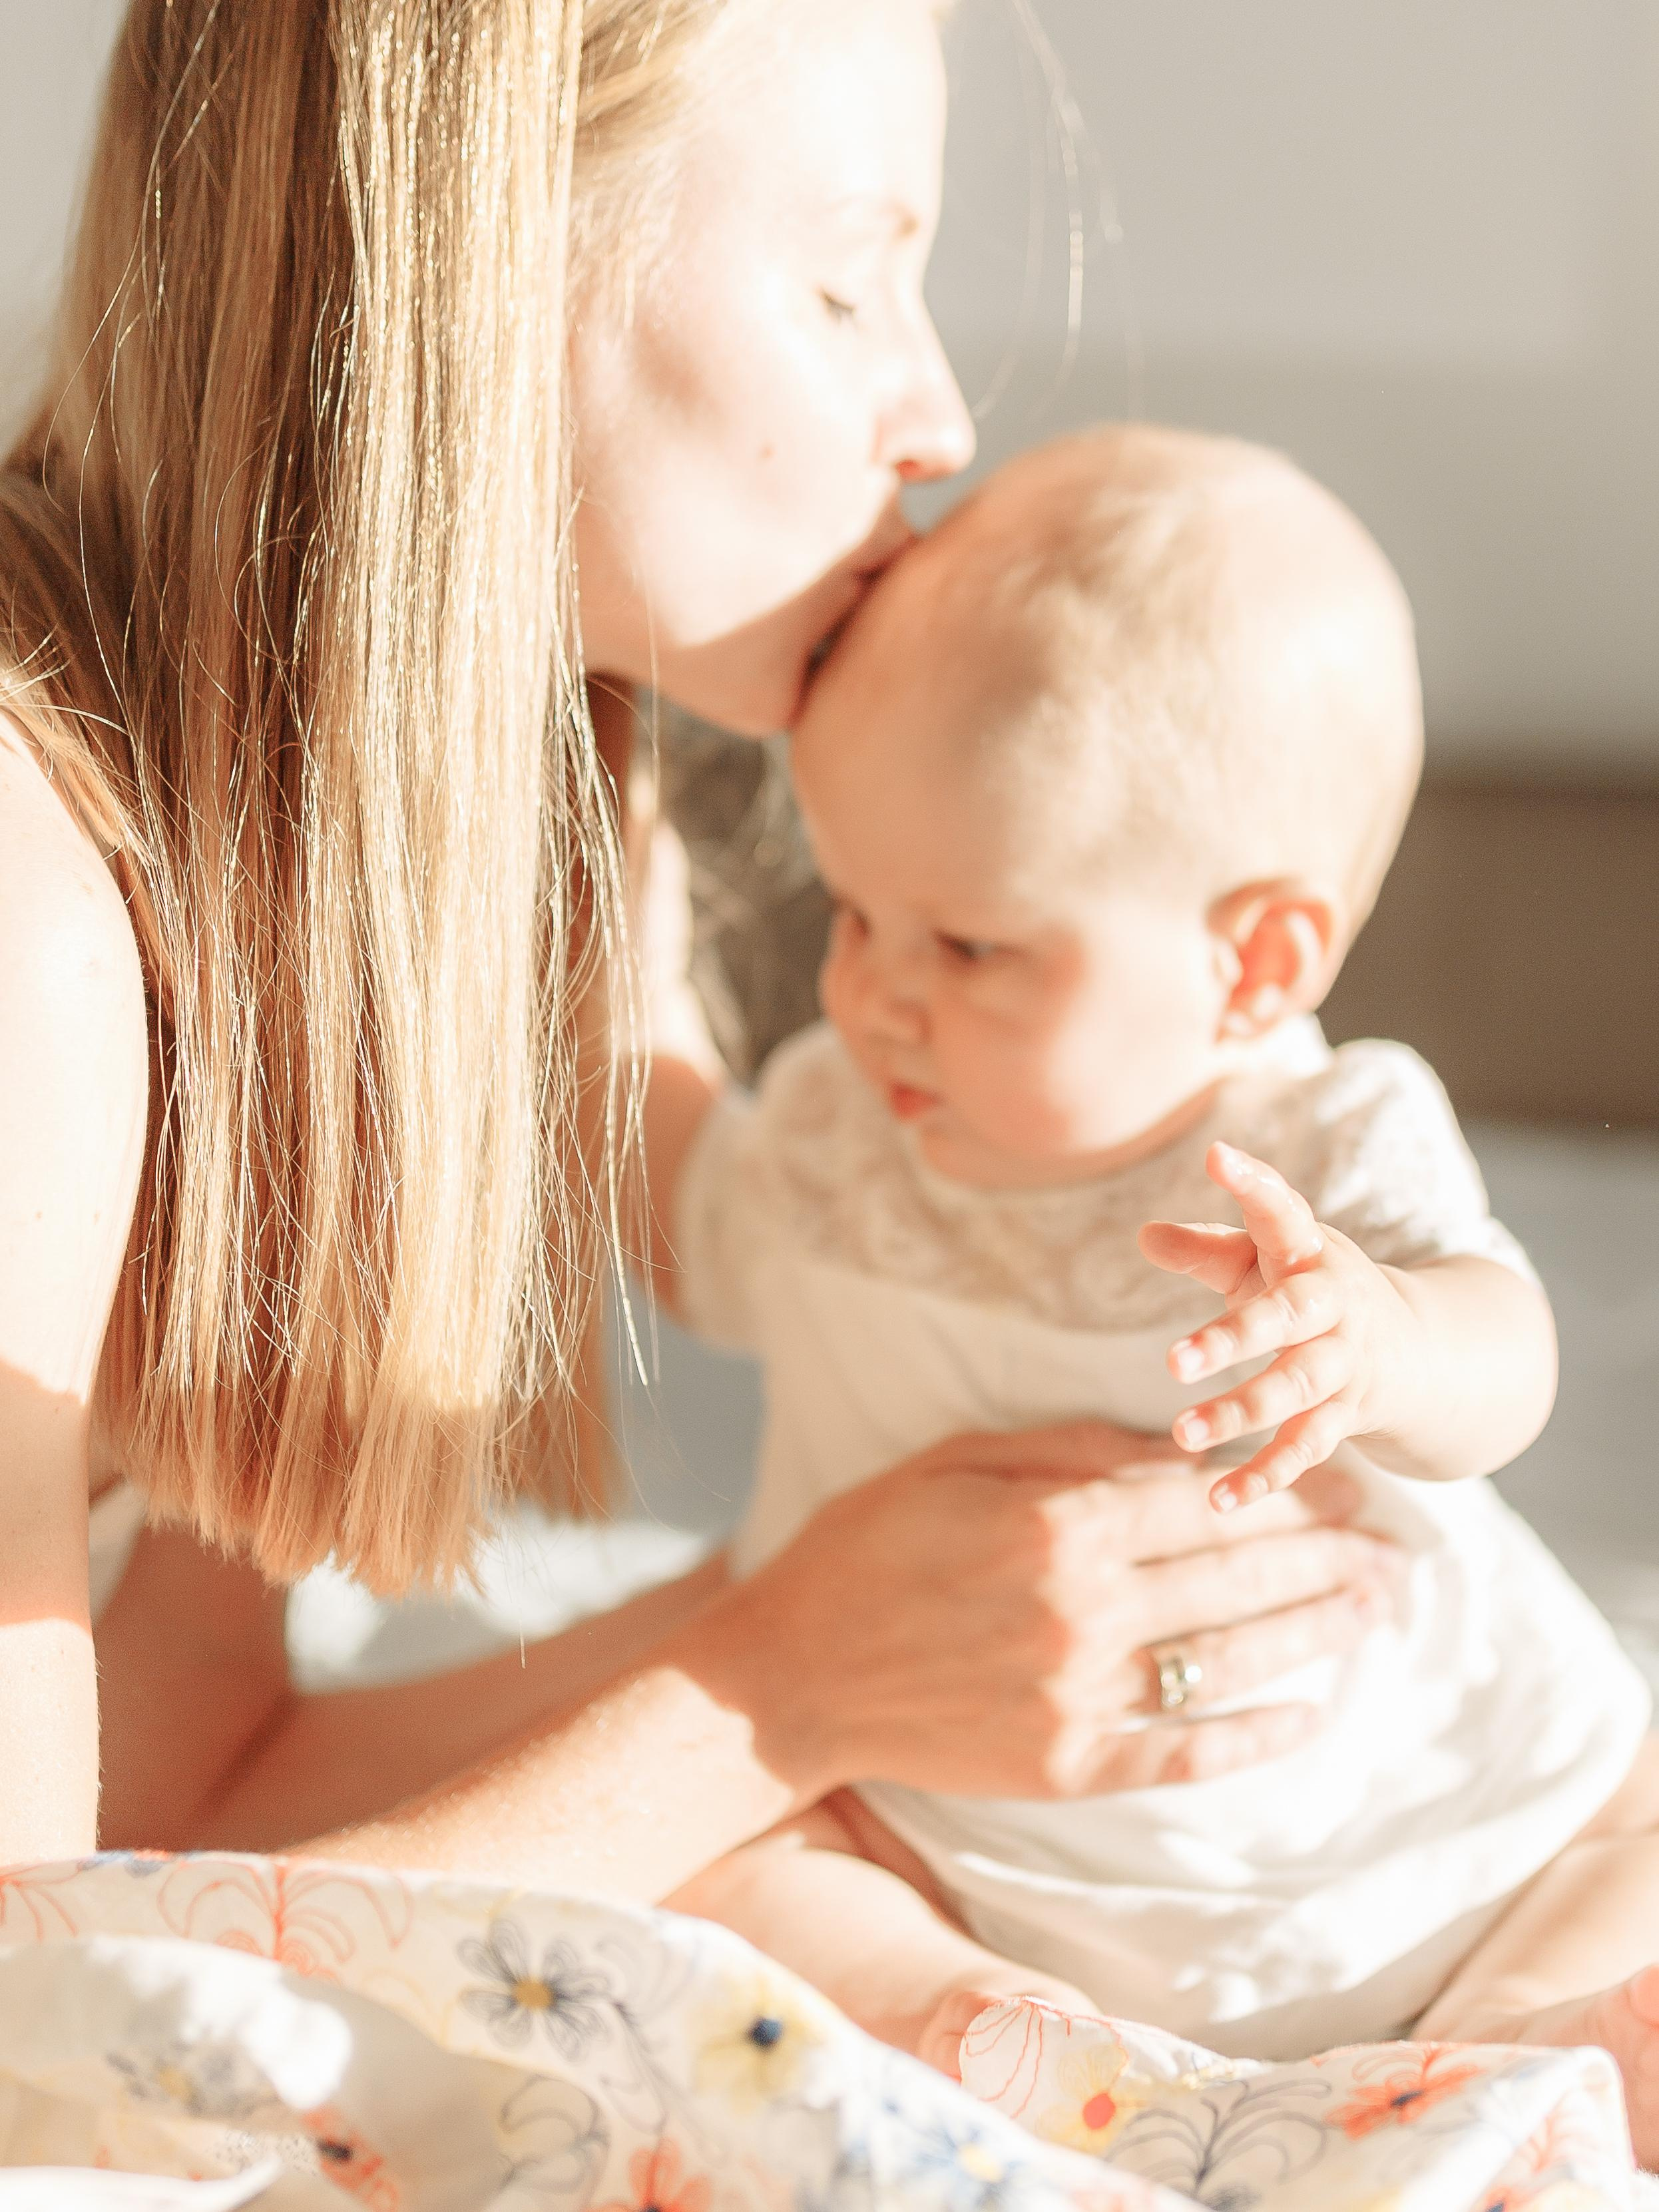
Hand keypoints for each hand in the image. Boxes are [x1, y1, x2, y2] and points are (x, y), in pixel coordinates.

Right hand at [726, 1418, 1398, 1802]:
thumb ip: (1065, 1450)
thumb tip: (1171, 1445)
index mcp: (1056, 1523)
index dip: (1289, 1493)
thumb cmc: (862, 1550)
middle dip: (1329, 1560)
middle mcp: (1082, 1610)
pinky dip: (1256, 1735)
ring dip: (1316, 1634)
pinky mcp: (1069, 1765)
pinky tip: (1310, 1714)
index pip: (1207, 1502)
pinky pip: (1186, 1750)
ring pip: (1230, 1659)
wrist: (790, 1679)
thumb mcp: (951, 1461)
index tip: (1349, 1489)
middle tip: (1396, 1553)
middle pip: (1238, 1577)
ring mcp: (1079, 1695)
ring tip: (1377, 1613)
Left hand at [1140, 1140, 1418, 1513]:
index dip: (1254, 1185)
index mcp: (1308, 1252)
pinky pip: (1304, 1449)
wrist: (1417, 1350)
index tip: (1218, 1157)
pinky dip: (1265, 1476)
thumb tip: (1143, 1235)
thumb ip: (1207, 1249)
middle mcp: (1332, 1306)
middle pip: (1286, 1318)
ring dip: (1241, 1412)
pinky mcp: (1345, 1416)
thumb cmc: (1310, 1290)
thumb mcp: (1265, 1261)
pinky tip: (1218, 1500)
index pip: (1283, 1211)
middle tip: (1173, 1361)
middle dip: (1234, 1339)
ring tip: (1183, 1432)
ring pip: (1296, 1389)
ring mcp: (1344, 1364)